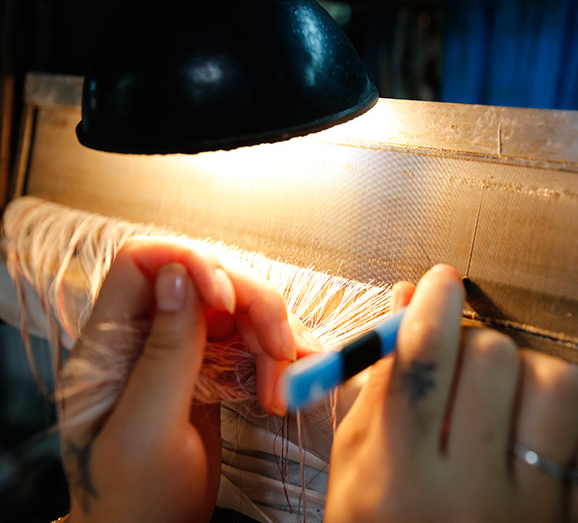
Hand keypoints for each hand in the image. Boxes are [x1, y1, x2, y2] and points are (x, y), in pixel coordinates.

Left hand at [60, 236, 313, 522]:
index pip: (142, 263)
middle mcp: (145, 338)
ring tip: (283, 386)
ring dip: (272, 337)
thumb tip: (179, 276)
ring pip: (237, 310)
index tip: (226, 298)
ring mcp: (182, 353)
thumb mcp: (145, 431)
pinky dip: (277, 359)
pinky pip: (251, 342)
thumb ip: (162, 353)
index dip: (189, 262)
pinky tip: (285, 387)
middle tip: (280, 348)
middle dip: (252, 305)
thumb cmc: (132, 500)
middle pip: (205, 279)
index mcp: (109, 345)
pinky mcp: (211, 372)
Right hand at [326, 265, 577, 521]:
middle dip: (477, 344)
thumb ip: (378, 386)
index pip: (423, 366)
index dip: (432, 309)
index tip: (441, 282)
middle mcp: (469, 492)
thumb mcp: (356, 468)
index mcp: (400, 477)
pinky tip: (541, 432)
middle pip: (494, 360)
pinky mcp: (574, 518)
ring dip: (532, 371)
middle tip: (465, 361)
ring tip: (509, 394)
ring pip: (558, 384)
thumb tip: (404, 301)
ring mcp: (530, 508)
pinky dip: (575, 418)